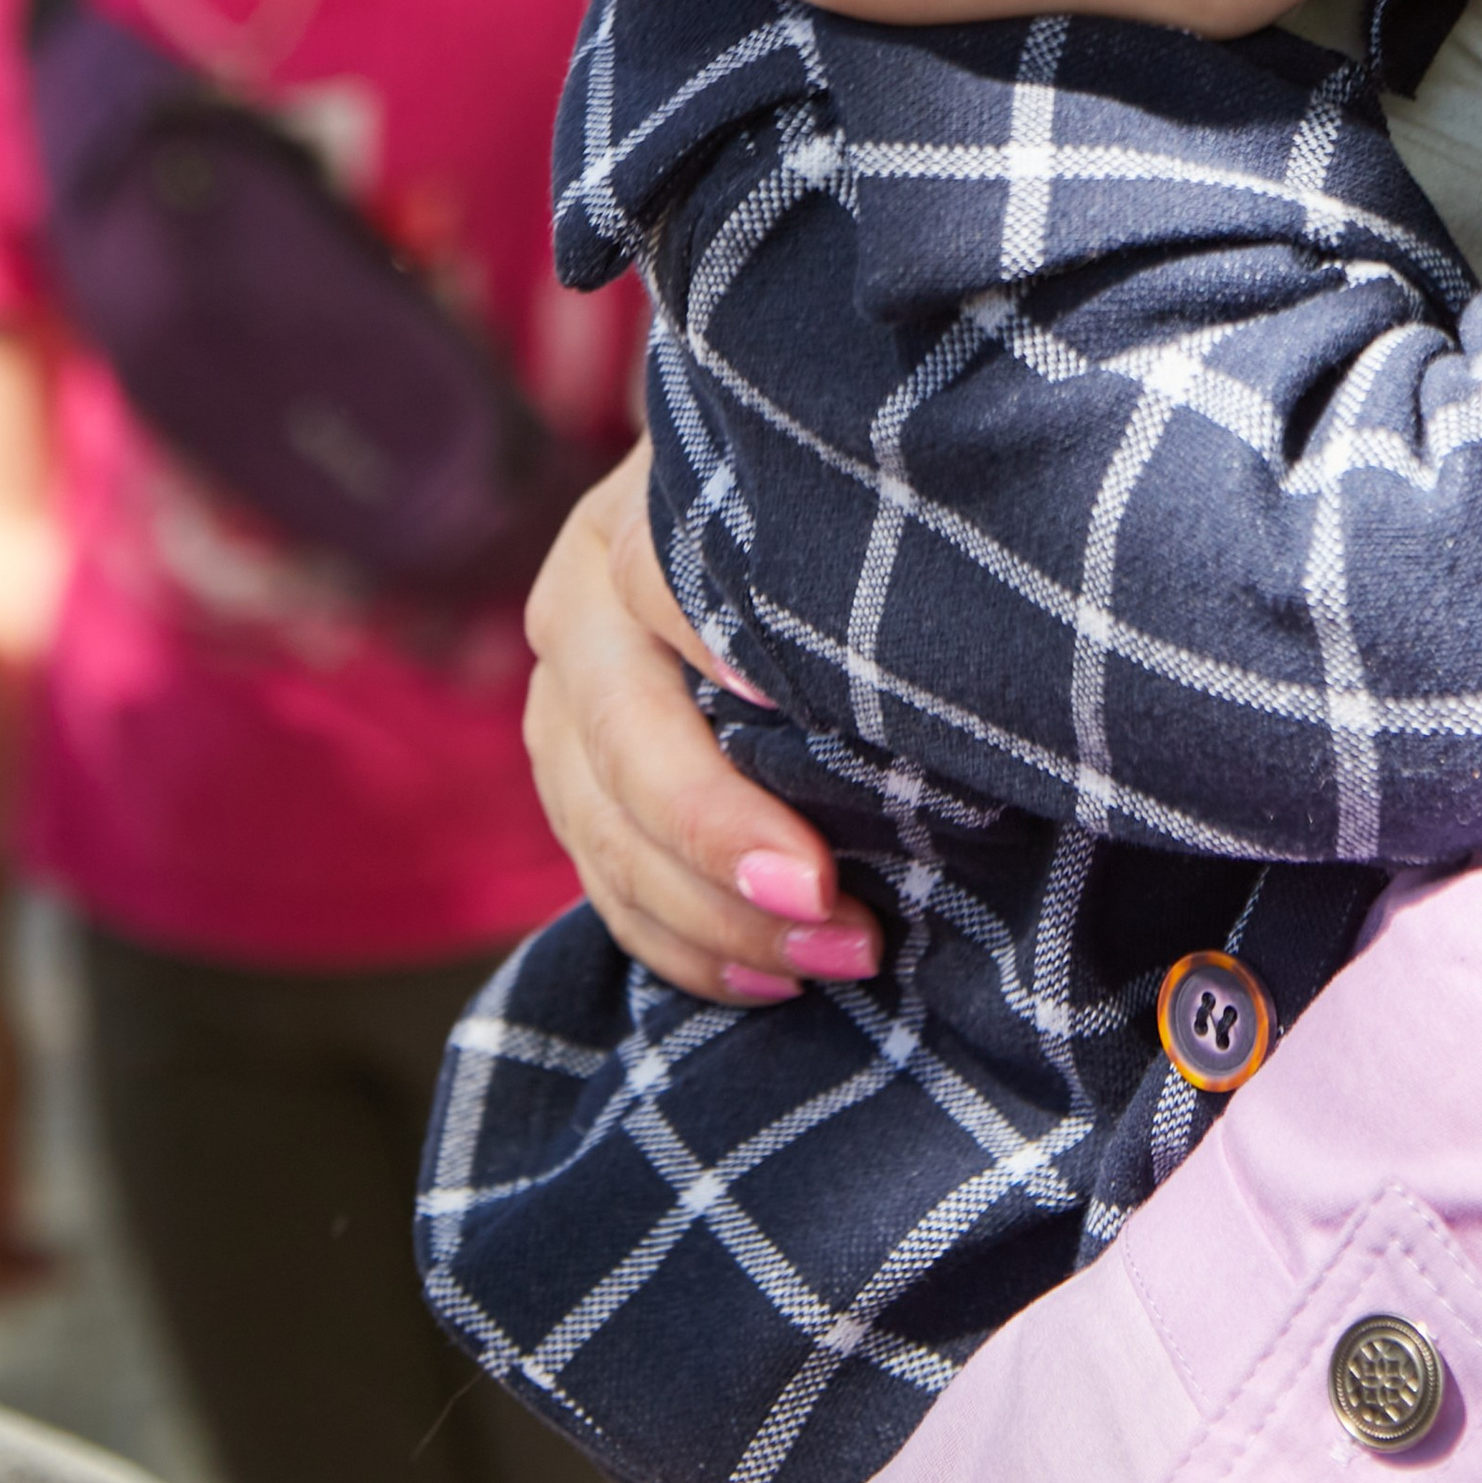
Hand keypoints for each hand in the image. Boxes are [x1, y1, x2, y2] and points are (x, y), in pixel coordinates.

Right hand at [523, 443, 884, 1002]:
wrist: (752, 531)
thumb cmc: (826, 516)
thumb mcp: (828, 502)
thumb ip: (847, 545)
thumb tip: (921, 637)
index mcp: (635, 519)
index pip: (653, 576)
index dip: (710, 642)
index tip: (774, 703)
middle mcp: (577, 607)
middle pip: (623, 734)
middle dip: (719, 831)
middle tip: (827, 900)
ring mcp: (560, 706)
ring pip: (602, 829)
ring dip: (712, 915)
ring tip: (838, 953)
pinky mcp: (571, 790)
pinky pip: (604, 887)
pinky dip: (683, 945)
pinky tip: (771, 980)